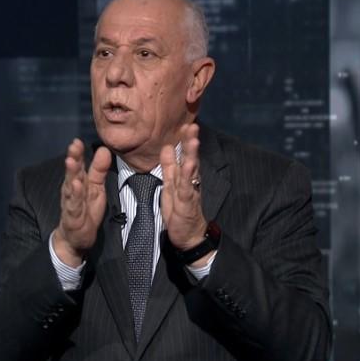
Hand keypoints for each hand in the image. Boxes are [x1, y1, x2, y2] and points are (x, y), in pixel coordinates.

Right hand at [52, 139, 111, 267]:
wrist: (76, 237)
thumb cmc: (85, 209)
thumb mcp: (96, 188)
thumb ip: (98, 170)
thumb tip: (104, 149)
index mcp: (78, 182)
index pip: (78, 164)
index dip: (77, 153)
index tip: (77, 141)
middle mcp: (72, 190)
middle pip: (72, 172)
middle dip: (73, 159)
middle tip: (73, 146)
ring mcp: (71, 203)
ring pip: (70, 186)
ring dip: (71, 174)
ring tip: (72, 161)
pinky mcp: (73, 217)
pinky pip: (74, 205)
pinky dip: (74, 195)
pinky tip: (76, 186)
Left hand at [161, 123, 210, 265]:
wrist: (188, 236)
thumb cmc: (179, 210)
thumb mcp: (170, 186)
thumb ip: (169, 168)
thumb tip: (166, 147)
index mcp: (184, 177)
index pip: (184, 155)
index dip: (185, 140)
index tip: (185, 124)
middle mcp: (190, 182)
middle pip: (190, 159)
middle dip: (191, 142)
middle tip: (192, 126)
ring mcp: (190, 192)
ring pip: (191, 171)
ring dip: (192, 155)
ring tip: (193, 140)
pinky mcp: (187, 203)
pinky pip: (186, 188)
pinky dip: (187, 176)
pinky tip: (188, 166)